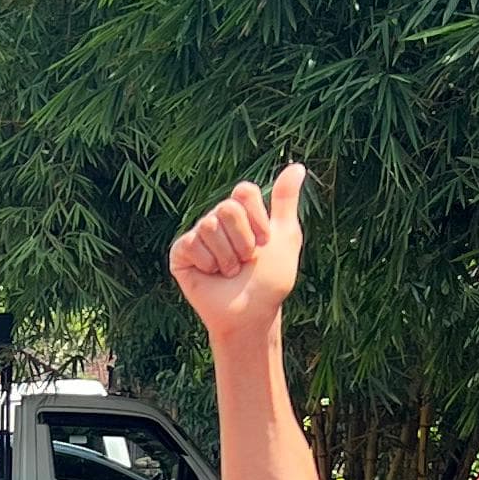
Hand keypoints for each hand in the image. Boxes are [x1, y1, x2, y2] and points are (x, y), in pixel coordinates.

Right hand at [170, 165, 306, 344]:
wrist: (251, 314)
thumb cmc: (269, 280)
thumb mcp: (285, 236)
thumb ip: (286, 200)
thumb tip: (297, 166)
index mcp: (242, 212)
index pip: (244, 191)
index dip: (257, 219)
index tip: (264, 242)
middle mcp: (218, 219)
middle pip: (227, 208)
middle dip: (243, 239)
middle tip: (246, 260)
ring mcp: (198, 234)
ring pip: (209, 225)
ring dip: (227, 256)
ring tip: (230, 272)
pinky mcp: (181, 251)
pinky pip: (191, 243)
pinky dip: (207, 263)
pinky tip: (211, 274)